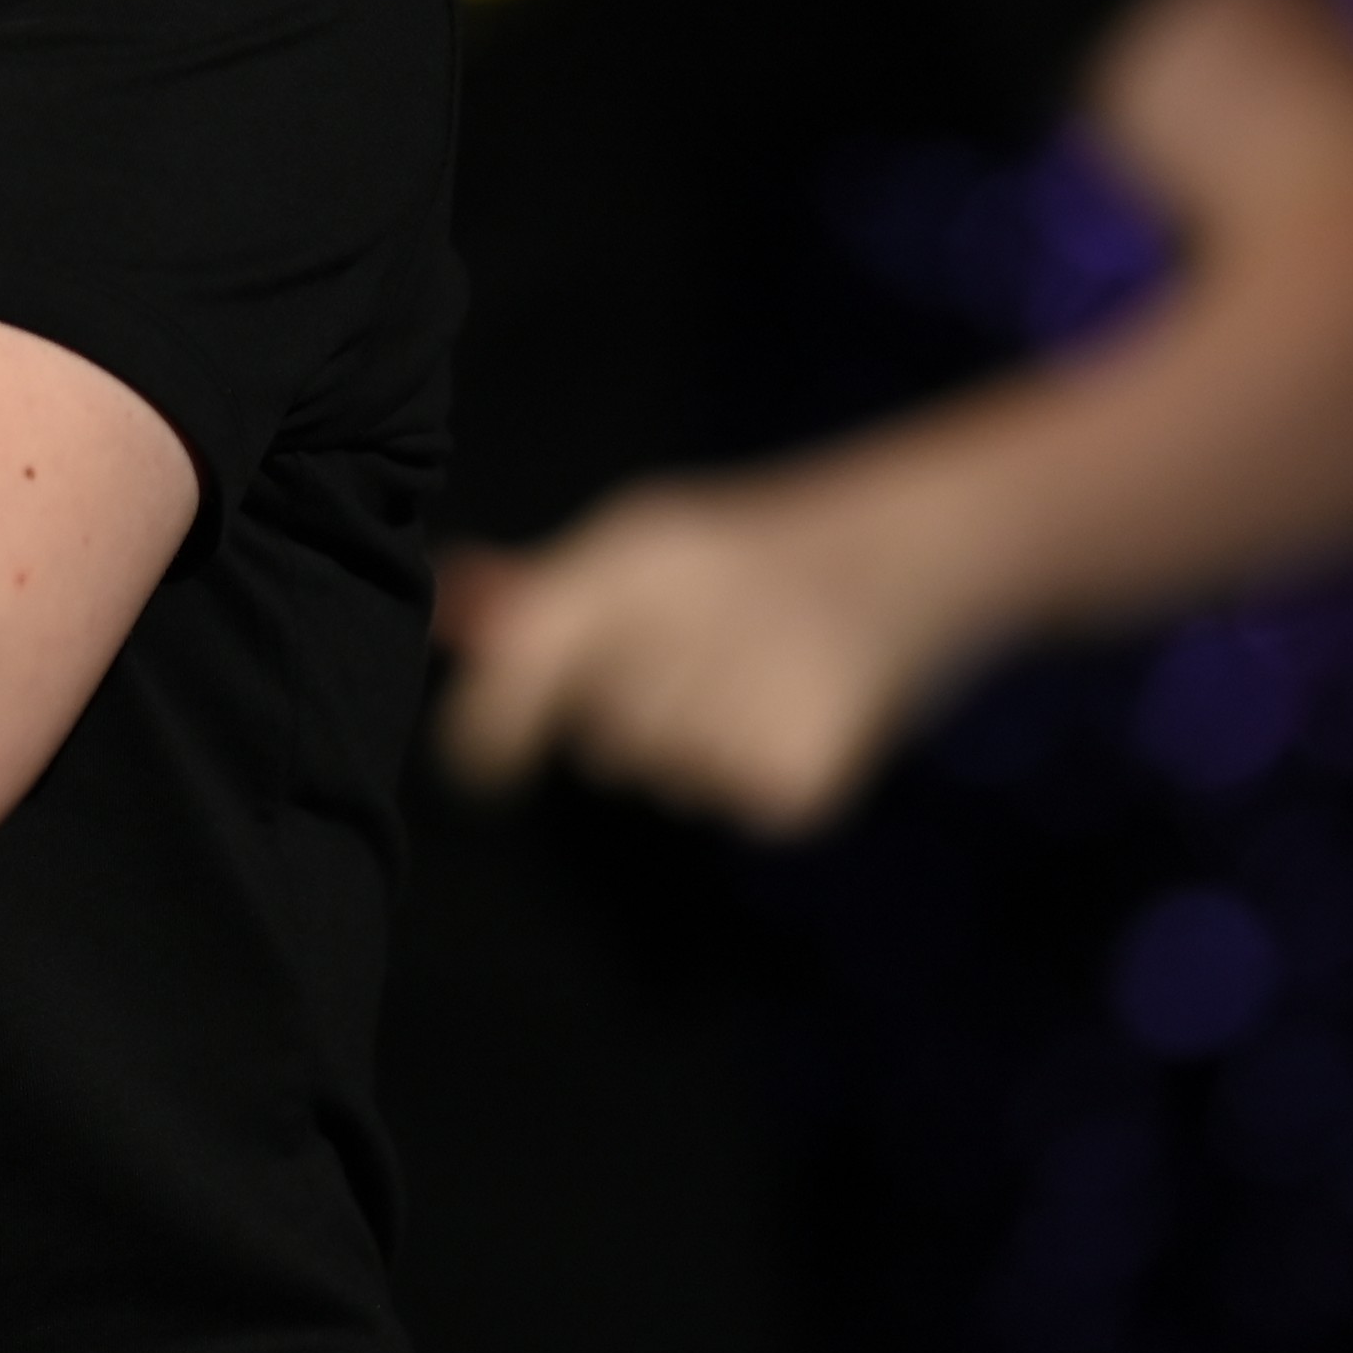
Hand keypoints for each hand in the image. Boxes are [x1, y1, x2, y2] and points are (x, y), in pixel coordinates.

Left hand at [433, 461, 976, 835]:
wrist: (896, 564)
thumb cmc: (737, 559)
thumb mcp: (637, 549)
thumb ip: (540, 594)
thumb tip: (456, 620)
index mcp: (633, 569)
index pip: (524, 672)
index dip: (489, 730)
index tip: (480, 770)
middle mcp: (682, 636)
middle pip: (600, 742)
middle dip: (626, 716)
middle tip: (698, 660)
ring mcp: (745, 710)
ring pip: (662, 775)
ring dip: (689, 744)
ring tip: (748, 678)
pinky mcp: (797, 777)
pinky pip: (730, 803)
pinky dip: (752, 773)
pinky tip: (787, 714)